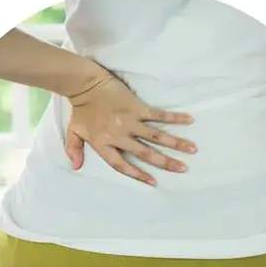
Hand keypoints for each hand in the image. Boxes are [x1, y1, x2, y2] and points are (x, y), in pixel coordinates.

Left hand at [66, 69, 196, 185]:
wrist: (86, 84)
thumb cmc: (80, 110)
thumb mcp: (74, 132)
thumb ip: (73, 150)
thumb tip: (75, 167)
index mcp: (103, 144)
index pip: (122, 165)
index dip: (137, 174)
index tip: (153, 182)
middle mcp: (119, 135)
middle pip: (144, 153)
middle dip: (165, 162)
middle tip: (182, 169)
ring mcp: (130, 121)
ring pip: (156, 136)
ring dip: (175, 143)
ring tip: (192, 149)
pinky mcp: (138, 107)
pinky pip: (158, 115)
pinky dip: (173, 118)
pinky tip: (189, 120)